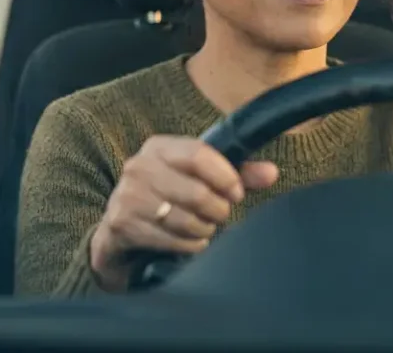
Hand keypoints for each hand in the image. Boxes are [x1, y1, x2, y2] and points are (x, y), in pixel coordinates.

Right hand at [89, 135, 277, 290]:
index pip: (198, 154)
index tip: (237, 192)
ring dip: (205, 230)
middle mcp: (139, 166)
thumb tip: (271, 172)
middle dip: (217, 210)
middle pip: (197, 192)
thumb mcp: (197, 178)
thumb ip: (237, 173)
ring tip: (204, 228)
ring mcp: (128, 195)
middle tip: (219, 215)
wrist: (121, 228)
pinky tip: (191, 241)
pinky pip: (173, 240)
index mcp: (159, 147)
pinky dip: (191, 245)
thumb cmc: (169, 196)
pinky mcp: (123, 223)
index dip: (225, 175)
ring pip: (186, 219)